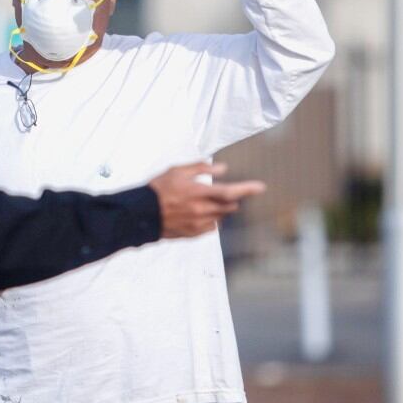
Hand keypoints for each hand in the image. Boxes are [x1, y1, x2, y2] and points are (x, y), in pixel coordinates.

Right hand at [148, 162, 265, 238]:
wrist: (141, 214)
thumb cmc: (158, 189)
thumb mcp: (177, 171)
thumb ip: (201, 168)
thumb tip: (223, 168)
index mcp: (198, 192)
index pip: (230, 191)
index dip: (247, 189)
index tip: (261, 187)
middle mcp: (201, 210)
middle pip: (229, 206)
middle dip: (230, 199)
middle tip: (218, 193)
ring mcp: (198, 224)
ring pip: (221, 217)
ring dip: (219, 209)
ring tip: (202, 203)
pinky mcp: (193, 234)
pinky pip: (211, 228)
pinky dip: (210, 220)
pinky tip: (196, 214)